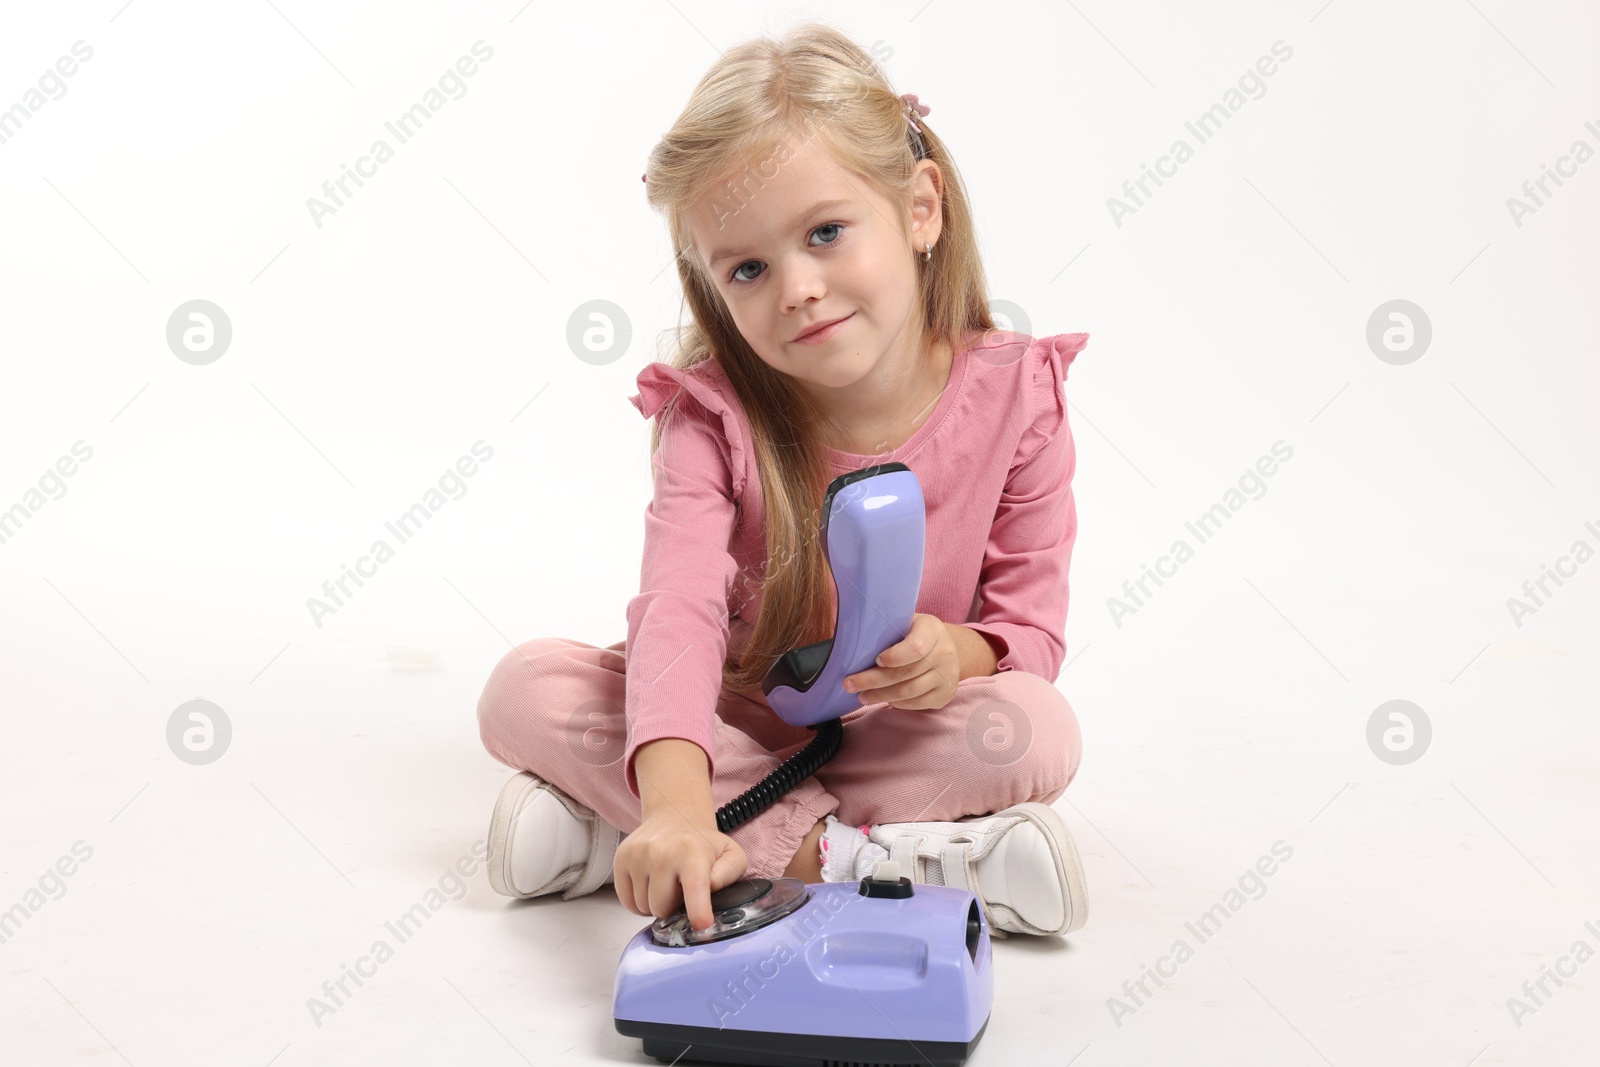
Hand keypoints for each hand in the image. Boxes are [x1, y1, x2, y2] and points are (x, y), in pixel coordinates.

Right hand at [613, 809, 747, 932]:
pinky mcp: (621, 859)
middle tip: (681, 888)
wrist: (675, 816)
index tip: (702, 926)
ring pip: (643, 907)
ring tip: (666, 884)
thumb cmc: (702, 843)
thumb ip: (728, 877)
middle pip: (662, 908)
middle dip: (673, 907)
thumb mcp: (730, 856)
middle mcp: (661, 852)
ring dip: (656, 904)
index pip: (695, 888)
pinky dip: (639, 901)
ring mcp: (637, 854)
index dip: (698, 912)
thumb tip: (708, 890)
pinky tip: (651, 885)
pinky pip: (626, 901)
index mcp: (692, 852)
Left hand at [842, 613, 959, 710]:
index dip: (895, 656)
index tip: (876, 660)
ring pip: (908, 692)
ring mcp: (947, 676)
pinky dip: (896, 703)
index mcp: (932, 630)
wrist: (948, 648)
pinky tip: (883, 699)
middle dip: (873, 680)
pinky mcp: (945, 695)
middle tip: (850, 684)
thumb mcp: (906, 622)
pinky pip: (916, 704)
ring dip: (881, 695)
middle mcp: (944, 653)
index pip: (916, 647)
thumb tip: (852, 642)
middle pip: (906, 672)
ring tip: (861, 695)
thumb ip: (888, 628)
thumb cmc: (916, 633)